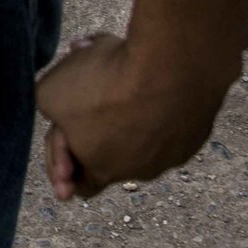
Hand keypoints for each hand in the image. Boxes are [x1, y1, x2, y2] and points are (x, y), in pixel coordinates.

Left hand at [36, 32, 238, 200]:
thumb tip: (62, 104)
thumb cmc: (104, 85)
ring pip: (140, 127)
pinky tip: (144, 63)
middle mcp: (144, 169)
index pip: (80, 184)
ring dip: (122, 100)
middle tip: (86, 90)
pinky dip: (154, 91)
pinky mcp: (198, 125)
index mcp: (104, 170)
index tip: (60, 135)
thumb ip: (49, 107)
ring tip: (110, 64)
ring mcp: (176, 149)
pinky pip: (168, 110)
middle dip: (92, 121)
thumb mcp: (49, 94)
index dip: (62, 161)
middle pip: (110, 151)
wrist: (172, 67)